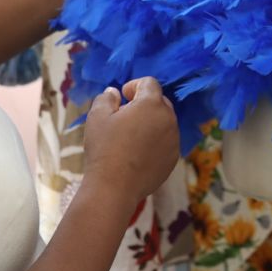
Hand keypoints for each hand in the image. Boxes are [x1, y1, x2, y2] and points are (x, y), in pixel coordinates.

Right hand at [82, 77, 179, 200]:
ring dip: (150, 123)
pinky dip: (155, 141)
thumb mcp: (97, 116)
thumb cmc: (104, 148)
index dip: (135, 85)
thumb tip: (115, 92)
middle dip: (144, 104)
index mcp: (152, 104)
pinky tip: (138, 153)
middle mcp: (168, 119)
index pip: (149, 83)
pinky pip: (166, 141)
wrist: (114, 187)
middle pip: (159, 102)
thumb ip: (106, 98)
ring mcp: (174, 140)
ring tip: (130, 136)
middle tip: (124, 116)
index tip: (123, 96)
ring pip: (164, 123)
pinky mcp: (173, 158)